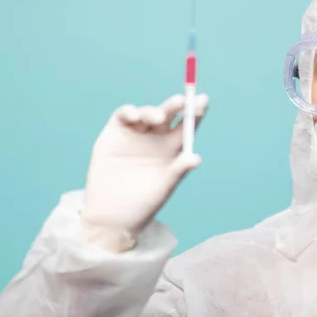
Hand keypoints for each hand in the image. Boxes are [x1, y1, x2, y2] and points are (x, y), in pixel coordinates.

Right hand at [80, 93, 208, 251]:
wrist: (113, 216)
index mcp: (172, 147)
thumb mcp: (164, 187)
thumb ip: (178, 171)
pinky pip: (122, 116)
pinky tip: (135, 116)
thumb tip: (196, 158)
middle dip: (175, 105)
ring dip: (153, 111)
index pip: (186, 125)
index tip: (203, 100)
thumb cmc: (143, 203)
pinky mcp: (114, 134)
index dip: (195, 111)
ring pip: (146, 113)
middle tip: (181, 100)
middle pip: (168, 114)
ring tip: (158, 117)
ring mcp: (135, 134)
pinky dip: (129, 112)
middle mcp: (155, 137)